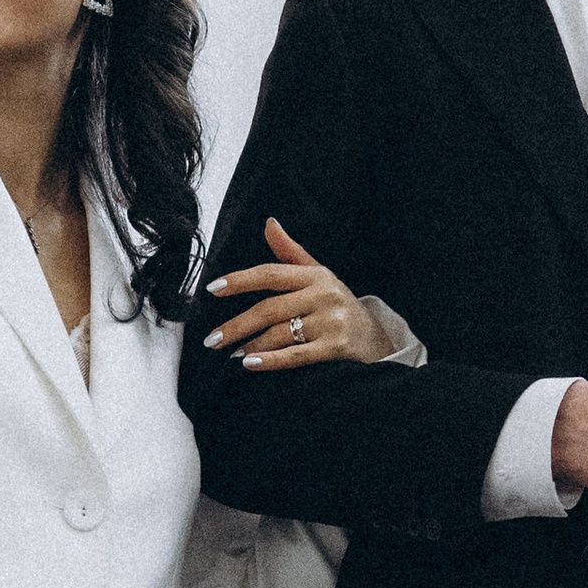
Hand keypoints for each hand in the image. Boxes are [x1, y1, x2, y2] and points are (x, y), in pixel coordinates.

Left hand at [204, 220, 401, 371]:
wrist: (376, 339)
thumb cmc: (338, 305)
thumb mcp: (318, 275)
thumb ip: (290, 253)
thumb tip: (269, 223)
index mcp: (315, 275)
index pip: (270, 274)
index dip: (239, 280)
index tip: (212, 289)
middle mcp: (324, 295)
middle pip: (269, 309)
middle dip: (237, 325)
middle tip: (211, 340)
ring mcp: (332, 321)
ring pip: (279, 334)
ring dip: (250, 346)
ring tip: (229, 354)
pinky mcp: (337, 347)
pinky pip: (295, 355)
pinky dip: (270, 361)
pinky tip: (249, 364)